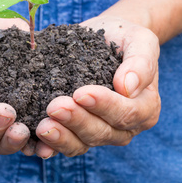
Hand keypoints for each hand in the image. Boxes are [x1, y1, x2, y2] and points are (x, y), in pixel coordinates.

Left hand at [33, 15, 160, 157]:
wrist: (107, 36)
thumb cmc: (126, 38)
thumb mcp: (140, 40)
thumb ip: (141, 62)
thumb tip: (128, 87)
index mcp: (145, 108)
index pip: (126, 113)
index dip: (104, 106)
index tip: (81, 93)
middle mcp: (125, 127)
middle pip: (102, 132)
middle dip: (77, 120)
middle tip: (55, 106)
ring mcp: (101, 133)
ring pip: (82, 144)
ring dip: (62, 137)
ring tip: (42, 126)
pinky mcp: (78, 133)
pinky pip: (66, 144)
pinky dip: (51, 146)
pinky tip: (36, 144)